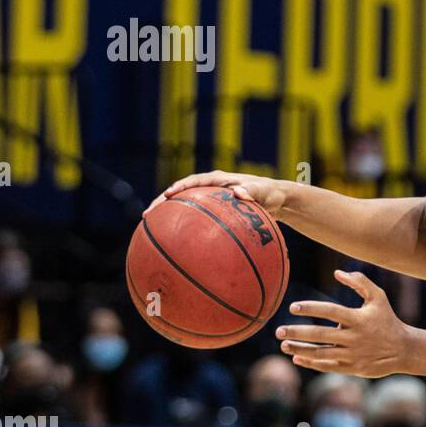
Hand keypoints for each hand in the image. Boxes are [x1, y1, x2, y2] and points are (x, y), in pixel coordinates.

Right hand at [145, 170, 287, 217]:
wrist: (278, 200)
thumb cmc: (271, 194)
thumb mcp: (264, 191)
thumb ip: (252, 191)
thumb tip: (238, 193)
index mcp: (219, 180)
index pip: (193, 181)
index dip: (179, 187)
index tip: (167, 195)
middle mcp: (210, 189)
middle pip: (181, 195)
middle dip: (162, 204)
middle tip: (147, 216)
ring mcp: (211, 201)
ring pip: (185, 208)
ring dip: (169, 218)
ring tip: (150, 231)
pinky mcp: (214, 213)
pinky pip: (196, 220)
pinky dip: (186, 229)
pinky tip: (177, 246)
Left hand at [276, 270, 411, 377]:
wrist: (403, 349)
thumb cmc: (387, 319)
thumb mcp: (379, 297)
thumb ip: (360, 281)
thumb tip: (337, 272)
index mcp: (359, 318)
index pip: (331, 311)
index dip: (311, 308)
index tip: (292, 307)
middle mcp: (354, 337)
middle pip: (321, 335)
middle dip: (298, 333)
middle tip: (278, 331)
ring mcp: (353, 354)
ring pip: (321, 353)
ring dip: (300, 350)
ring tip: (284, 345)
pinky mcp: (352, 368)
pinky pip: (328, 366)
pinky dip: (311, 363)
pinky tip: (297, 359)